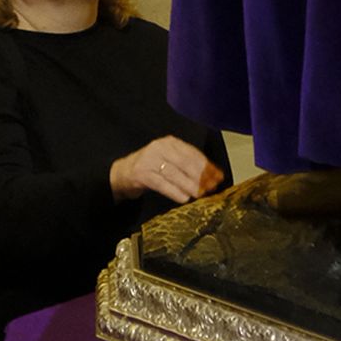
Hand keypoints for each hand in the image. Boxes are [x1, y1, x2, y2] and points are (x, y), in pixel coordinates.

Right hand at [110, 134, 224, 204]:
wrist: (122, 173)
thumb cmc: (151, 168)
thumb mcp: (169, 160)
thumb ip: (187, 165)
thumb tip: (213, 176)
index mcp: (169, 142)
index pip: (192, 153)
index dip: (207, 166)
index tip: (218, 177)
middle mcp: (159, 147)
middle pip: (185, 162)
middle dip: (201, 176)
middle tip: (211, 188)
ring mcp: (149, 159)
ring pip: (174, 173)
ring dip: (190, 185)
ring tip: (200, 194)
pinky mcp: (142, 174)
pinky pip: (162, 184)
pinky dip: (174, 192)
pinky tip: (184, 198)